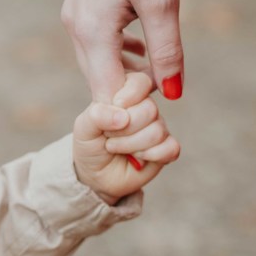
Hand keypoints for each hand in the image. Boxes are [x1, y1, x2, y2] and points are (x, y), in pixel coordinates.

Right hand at [62, 0, 181, 103]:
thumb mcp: (163, 1)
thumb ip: (167, 50)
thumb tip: (173, 94)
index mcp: (91, 31)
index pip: (107, 93)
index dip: (132, 111)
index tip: (162, 116)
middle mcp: (75, 26)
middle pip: (98, 81)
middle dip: (128, 97)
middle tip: (163, 103)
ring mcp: (74, 12)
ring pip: (97, 61)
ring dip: (124, 74)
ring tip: (158, 77)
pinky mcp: (81, 0)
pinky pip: (96, 41)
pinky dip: (118, 53)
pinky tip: (143, 48)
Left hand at [72, 72, 179, 203]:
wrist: (95, 173)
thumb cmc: (90, 144)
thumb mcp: (83, 127)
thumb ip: (97, 115)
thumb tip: (123, 116)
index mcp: (126, 93)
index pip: (140, 82)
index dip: (127, 98)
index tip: (110, 112)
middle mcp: (145, 107)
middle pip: (150, 109)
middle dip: (123, 130)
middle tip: (109, 136)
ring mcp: (158, 127)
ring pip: (157, 131)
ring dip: (130, 145)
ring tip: (117, 148)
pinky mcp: (167, 148)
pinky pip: (171, 148)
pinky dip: (151, 156)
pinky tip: (137, 159)